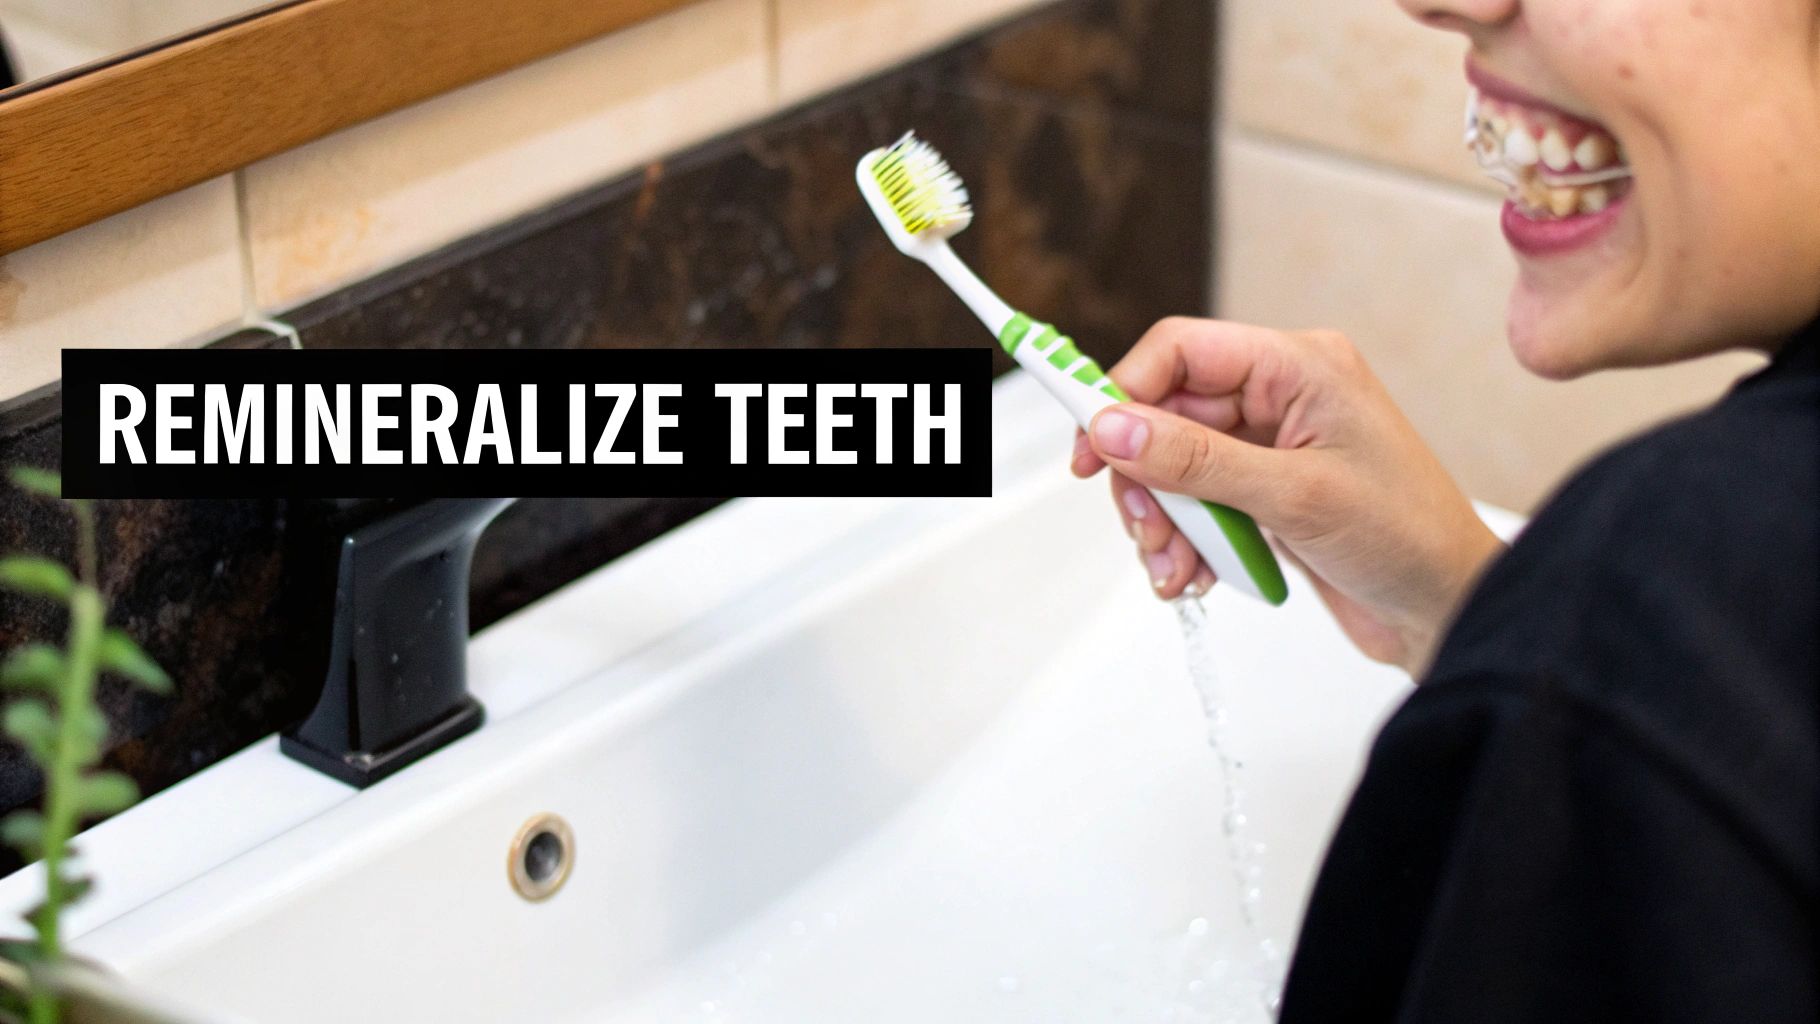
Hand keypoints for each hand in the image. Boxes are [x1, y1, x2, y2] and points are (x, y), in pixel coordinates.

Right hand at [1073, 318, 1504, 674]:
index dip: (1122, 392)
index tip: (1090, 451)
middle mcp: (1281, 394)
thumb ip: (1194, 459)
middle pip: (1166, 414)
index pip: (1180, 351)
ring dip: (1162, 521)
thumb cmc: (1406, 539)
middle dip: (1145, 479)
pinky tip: (1197, 576)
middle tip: (1147, 530)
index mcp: (1298, 366)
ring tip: (1175, 569)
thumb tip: (1110, 426)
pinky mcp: (1266, 491)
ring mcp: (1272, 444)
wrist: (1450, 611)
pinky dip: (1185, 541)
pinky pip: (1197, 502)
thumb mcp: (1291, 496)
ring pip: (1173, 465)